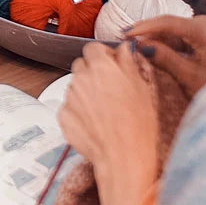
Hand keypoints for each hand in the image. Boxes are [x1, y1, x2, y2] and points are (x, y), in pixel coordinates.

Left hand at [59, 42, 159, 204]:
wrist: (124, 157)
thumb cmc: (138, 124)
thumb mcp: (142, 87)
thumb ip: (129, 61)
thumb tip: (125, 47)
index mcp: (100, 67)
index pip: (92, 48)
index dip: (102, 55)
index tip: (111, 64)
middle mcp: (80, 79)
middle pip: (81, 65)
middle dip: (92, 72)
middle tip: (109, 88)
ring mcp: (69, 98)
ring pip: (75, 86)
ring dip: (85, 92)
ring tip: (104, 110)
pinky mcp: (62, 116)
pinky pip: (69, 107)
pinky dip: (78, 111)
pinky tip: (95, 123)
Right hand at [126, 15, 205, 97]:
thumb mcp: (188, 76)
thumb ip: (164, 58)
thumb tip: (140, 45)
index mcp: (204, 30)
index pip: (167, 23)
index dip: (143, 28)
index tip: (125, 35)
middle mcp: (204, 24)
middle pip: (166, 26)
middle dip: (146, 35)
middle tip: (125, 43)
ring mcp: (202, 29)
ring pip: (169, 32)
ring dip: (153, 41)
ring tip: (133, 49)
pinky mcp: (200, 36)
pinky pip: (176, 38)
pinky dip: (162, 45)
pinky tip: (149, 52)